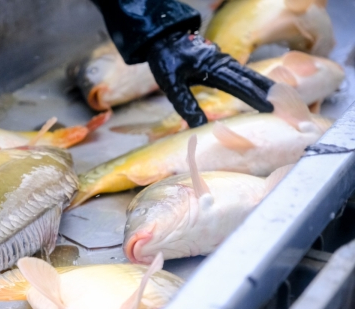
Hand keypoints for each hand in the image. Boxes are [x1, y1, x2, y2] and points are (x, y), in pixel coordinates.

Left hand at [147, 32, 273, 127]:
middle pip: (253, 78)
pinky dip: (256, 81)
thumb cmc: (166, 61)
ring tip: (285, 98)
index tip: (273, 109)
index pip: (241, 86)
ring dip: (267, 86)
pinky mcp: (221, 61)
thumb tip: (200, 127)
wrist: (163, 38)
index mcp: (213, 68)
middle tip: (289, 107)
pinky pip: (244, 72)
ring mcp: (224, 60)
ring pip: (251, 74)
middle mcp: (223, 62)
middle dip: (271, 93)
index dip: (258, 98)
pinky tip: (265, 89)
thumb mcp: (171, 85)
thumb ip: (186, 105)